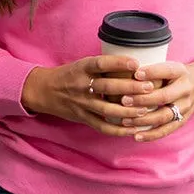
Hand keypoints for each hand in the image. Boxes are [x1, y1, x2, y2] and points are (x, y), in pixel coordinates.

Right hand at [21, 55, 160, 135]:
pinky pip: (101, 126)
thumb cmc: (70, 75)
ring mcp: (81, 103)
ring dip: (127, 111)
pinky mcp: (82, 118)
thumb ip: (103, 67)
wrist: (44, 90)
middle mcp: (81, 85)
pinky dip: (118, 130)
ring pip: (107, 109)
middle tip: (149, 87)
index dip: (119, 63)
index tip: (137, 63)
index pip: (101, 63)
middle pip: (108, 87)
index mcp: (82, 68)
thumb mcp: (82, 65)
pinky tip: (132, 130)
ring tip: (145, 110)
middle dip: (130, 88)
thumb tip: (134, 64)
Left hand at [116, 60, 193, 141]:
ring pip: (164, 116)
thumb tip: (122, 71)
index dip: (152, 72)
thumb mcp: (168, 65)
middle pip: (164, 96)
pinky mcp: (183, 120)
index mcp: (180, 71)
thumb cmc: (174, 75)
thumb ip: (151, 69)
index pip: (167, 71)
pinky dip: (151, 135)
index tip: (135, 74)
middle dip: (143, 99)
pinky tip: (136, 136)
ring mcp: (185, 106)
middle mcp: (185, 89)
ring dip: (143, 119)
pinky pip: (167, 130)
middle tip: (124, 101)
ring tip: (125, 120)